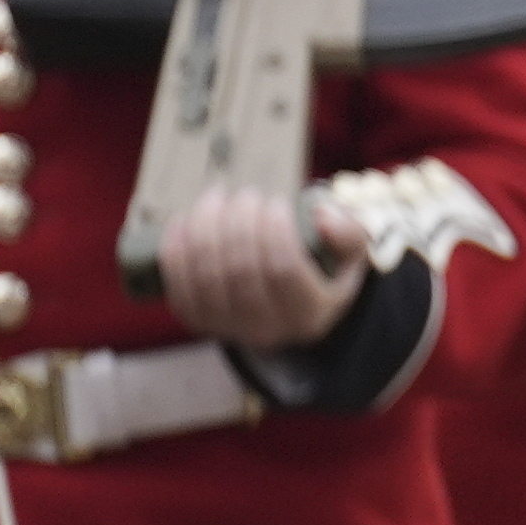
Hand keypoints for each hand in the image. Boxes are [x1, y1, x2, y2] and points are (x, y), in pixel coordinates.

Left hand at [158, 185, 358, 350]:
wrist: (290, 307)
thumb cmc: (322, 272)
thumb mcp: (351, 255)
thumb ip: (349, 233)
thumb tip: (322, 217)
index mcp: (309, 315)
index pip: (283, 270)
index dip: (274, 230)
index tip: (276, 202)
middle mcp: (267, 330)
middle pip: (240, 270)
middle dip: (238, 222)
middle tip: (247, 194)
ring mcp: (227, 328)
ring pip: (206, 275)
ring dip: (205, 228)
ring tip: (216, 197)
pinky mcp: (197, 321)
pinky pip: (178, 285)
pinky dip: (175, 250)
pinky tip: (183, 220)